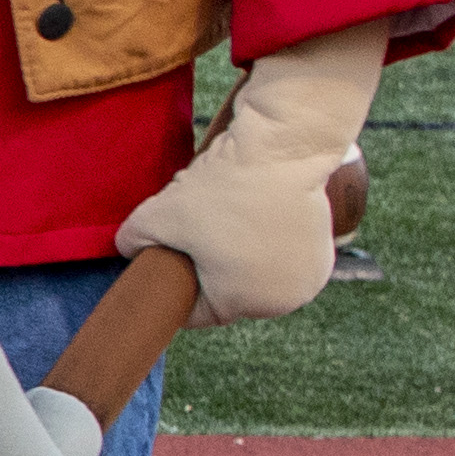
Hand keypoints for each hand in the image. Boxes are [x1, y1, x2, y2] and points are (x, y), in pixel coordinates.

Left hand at [113, 19, 390, 324]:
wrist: (285, 146)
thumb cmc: (223, 186)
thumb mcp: (160, 215)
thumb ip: (133, 240)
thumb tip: (130, 250)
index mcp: (246, 304)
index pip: (196, 309)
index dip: (174, 284)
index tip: (166, 258)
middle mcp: (285, 300)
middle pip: (226, 290)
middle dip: (206, 265)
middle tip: (195, 229)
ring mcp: (309, 275)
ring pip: (251, 270)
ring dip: (235, 250)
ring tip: (225, 215)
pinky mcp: (324, 248)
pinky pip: (277, 253)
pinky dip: (263, 237)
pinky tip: (251, 212)